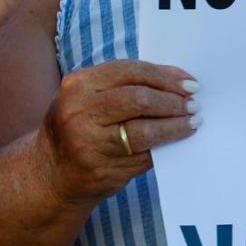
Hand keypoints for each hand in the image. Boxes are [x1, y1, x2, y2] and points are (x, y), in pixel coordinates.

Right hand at [37, 60, 199, 208]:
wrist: (50, 174)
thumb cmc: (78, 128)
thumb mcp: (87, 98)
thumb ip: (122, 86)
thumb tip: (176, 81)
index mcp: (78, 85)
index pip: (130, 71)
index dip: (164, 75)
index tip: (188, 82)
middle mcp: (80, 111)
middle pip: (139, 98)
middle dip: (172, 100)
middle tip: (194, 103)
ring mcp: (90, 143)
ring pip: (145, 130)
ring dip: (175, 125)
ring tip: (192, 121)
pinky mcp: (102, 169)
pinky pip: (144, 156)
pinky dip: (165, 147)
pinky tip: (177, 141)